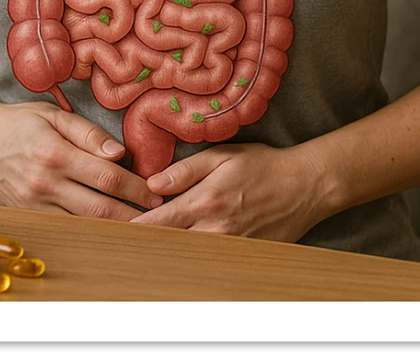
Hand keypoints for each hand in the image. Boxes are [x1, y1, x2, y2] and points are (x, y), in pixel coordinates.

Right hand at [0, 98, 163, 220]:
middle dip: (133, 214)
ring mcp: (34, 205)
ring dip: (114, 228)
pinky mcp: (27, 216)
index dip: (135, 188)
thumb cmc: (19, 122)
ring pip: (83, 225)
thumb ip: (88, 134)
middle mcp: (45, 184)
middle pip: (99, 208)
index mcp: (55, 154)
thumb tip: (120, 153)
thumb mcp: (54, 115)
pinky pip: (64, 228)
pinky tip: (107, 230)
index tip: (156, 192)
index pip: (106, 176)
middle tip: (158, 217)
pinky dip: (88, 231)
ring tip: (141, 228)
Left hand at [128, 142, 328, 241]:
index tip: (113, 230)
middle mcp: (215, 231)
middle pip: (168, 246)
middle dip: (145, 245)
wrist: (306, 186)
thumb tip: (152, 183)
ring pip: (187, 258)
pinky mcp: (243, 258)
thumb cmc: (263, 165)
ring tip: (143, 252)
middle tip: (120, 245)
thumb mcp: (223, 156)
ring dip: (166, 254)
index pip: (158, 222)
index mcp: (206, 202)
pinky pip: (209, 264)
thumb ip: (185, 170)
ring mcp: (230, 249)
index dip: (133, 228)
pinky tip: (179, 257)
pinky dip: (191, 261)